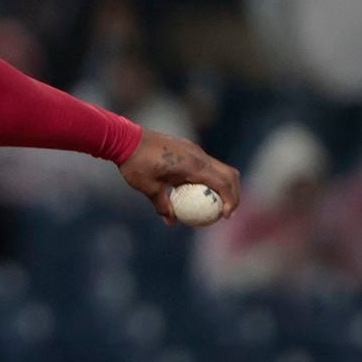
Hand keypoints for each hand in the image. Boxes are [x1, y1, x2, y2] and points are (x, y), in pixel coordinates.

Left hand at [117, 127, 239, 225]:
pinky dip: (212, 177)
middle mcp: (199, 156)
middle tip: (228, 211)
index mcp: (194, 166)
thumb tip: (171, 221)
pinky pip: (207, 164)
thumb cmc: (136, 164)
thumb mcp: (148, 188)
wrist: (126, 139)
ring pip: (220, 167)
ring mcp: (195, 150)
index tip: (226, 216)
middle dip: (234, 193)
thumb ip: (162, 205)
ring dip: (225, 184)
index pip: (223, 184)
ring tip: (219, 202)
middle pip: (229, 174)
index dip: (230, 200)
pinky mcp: (189, 148)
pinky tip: (201, 190)